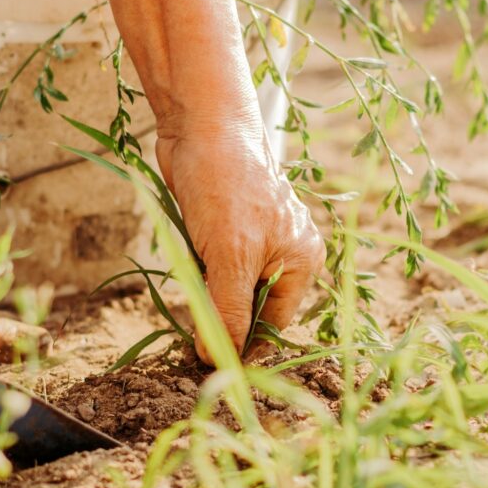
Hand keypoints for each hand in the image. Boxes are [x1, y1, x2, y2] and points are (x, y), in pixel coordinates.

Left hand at [156, 116, 324, 364]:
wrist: (199, 125)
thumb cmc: (225, 186)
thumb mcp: (230, 258)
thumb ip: (227, 312)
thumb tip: (217, 361)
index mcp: (302, 261)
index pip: (273, 324)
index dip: (243, 345)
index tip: (208, 362)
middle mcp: (285, 253)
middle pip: (251, 308)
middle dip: (223, 319)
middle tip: (190, 335)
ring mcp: (255, 240)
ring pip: (229, 289)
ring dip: (207, 296)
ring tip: (188, 293)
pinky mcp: (226, 229)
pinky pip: (214, 267)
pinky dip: (198, 273)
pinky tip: (185, 266)